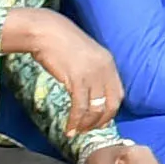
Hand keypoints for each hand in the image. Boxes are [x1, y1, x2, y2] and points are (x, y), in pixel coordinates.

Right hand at [7, 7, 125, 130]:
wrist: (46, 31)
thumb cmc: (61, 43)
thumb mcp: (85, 55)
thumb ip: (93, 71)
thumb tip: (91, 93)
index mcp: (109, 62)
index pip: (118, 94)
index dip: (111, 111)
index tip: (101, 121)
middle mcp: (105, 69)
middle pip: (111, 104)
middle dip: (100, 121)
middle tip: (89, 130)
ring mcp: (92, 74)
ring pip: (95, 109)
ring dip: (86, 124)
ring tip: (77, 132)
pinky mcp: (77, 79)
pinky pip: (80, 107)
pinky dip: (75, 121)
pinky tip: (69, 128)